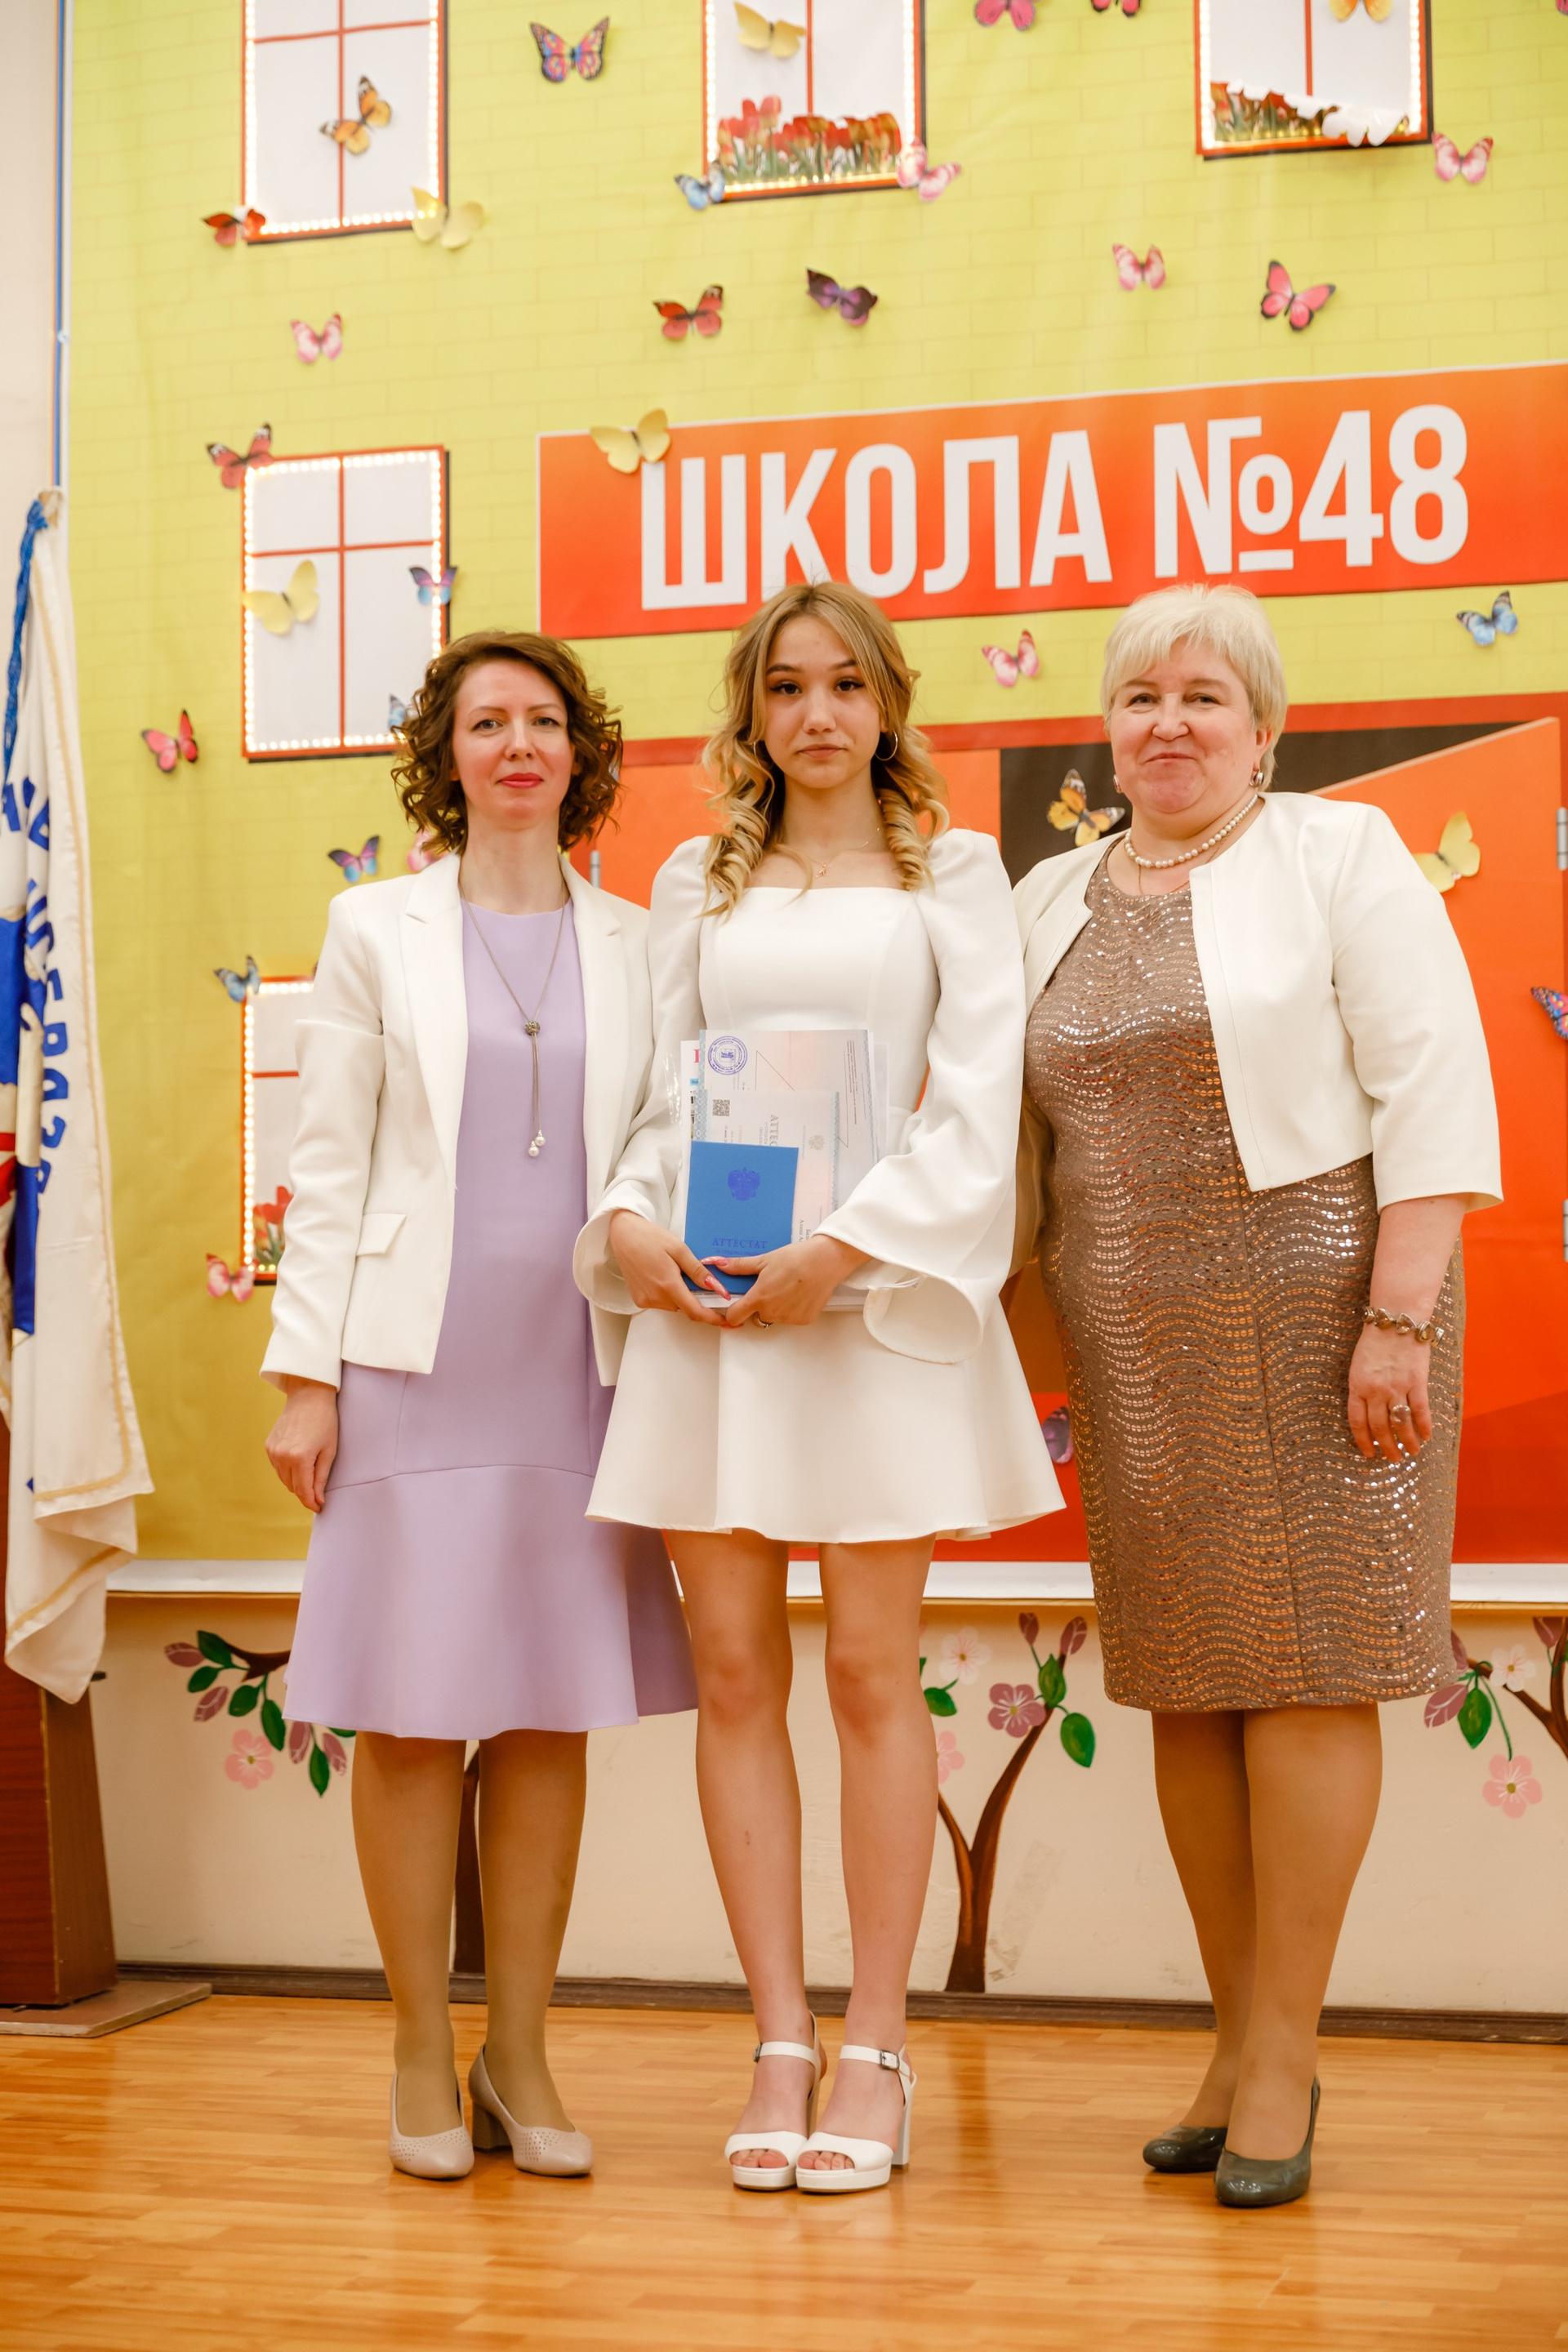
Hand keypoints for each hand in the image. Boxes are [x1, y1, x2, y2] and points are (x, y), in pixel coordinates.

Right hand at [265, 1378, 339, 1511]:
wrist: (309, 1395)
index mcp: (299, 1458)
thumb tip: (318, 1499)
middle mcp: (282, 1456)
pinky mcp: (269, 1446)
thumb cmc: (325, 1421)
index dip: (311, 1502)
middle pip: (293, 1487)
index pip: (303, 1491)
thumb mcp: (329, 1451)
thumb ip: (321, 1478)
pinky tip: (299, 1461)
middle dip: (305, 1492)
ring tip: (310, 1472)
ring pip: (284, 1479)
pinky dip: (288, 1470)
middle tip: (319, 1491)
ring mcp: (273, 1451)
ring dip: (296, 1482)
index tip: (319, 1507)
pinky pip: (278, 1467)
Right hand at [609, 1209, 729, 1323]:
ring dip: (680, 1296)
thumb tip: (716, 1288)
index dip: (712, 1318)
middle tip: (697, 1281)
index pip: (695, 1311)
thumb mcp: (679, 1249)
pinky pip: (661, 1303)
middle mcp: (655, 1297)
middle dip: (696, 1300)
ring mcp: (645, 1300)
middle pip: (685, 1308)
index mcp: (668, 1285)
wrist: (624, 1235)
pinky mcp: (639, 1300)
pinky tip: (663, 1276)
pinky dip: (668, 1294)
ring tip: (674, 1272)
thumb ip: (698, 1271)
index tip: (725, 1320)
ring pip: (674, 1306)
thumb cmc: (650, 1238)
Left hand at [714, 1233, 868, 1329]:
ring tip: (788, 1287)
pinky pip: (791, 1318)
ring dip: (777, 1307)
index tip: (735, 1306)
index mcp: (759, 1298)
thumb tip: (719, 1264)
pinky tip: (800, 1293)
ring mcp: (789, 1318)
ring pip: (775, 1317)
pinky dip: (793, 1309)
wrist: (826, 1261)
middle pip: (757, 1315)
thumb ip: (740, 1266)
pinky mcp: (803, 1320)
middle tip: (771, 1286)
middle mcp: (772, 1312)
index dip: (732, 1311)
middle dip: (760, 1304)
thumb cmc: (796, 1258)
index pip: (735, 1316)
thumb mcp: (765, 1259)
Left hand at [1347, 1325, 1431, 1461]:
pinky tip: (1427, 1437)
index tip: (1369, 1454)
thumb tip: (1368, 1416)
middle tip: (1393, 1458)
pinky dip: (1424, 1426)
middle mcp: (1375, 1390)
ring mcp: (1397, 1387)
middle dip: (1387, 1447)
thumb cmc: (1374, 1343)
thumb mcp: (1358, 1367)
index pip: (1358, 1422)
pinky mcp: (1417, 1382)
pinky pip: (1421, 1410)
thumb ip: (1362, 1390)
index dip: (1364, 1441)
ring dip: (1407, 1442)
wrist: (1395, 1321)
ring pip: (1401, 1423)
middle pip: (1380, 1427)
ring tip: (1412, 1453)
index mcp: (1357, 1386)